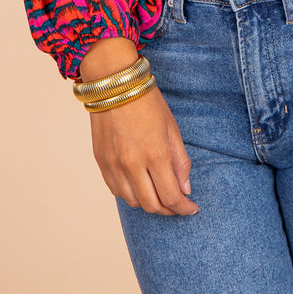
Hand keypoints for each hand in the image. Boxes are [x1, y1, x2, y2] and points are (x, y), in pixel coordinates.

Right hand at [88, 84, 199, 216]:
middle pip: (152, 205)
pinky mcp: (101, 163)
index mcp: (155, 154)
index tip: (191, 208)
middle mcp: (132, 164)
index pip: (171, 196)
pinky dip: (130, 195)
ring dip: (149, 204)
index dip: (183, 208)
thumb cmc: (147, 101)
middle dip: (168, 210)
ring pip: (133, 201)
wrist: (114, 83)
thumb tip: (185, 188)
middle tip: (177, 205)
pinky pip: (116, 191)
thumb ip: (179, 160)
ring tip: (160, 195)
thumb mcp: (171, 127)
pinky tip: (140, 187)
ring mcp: (114, 165)